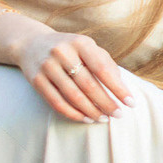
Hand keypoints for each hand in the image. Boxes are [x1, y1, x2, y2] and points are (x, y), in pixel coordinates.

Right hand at [16, 29, 136, 123]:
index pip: (103, 69)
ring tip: (103, 119)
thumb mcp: (88, 48)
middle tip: (118, 115)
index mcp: (80, 43)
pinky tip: (85, 119)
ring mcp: (47, 66)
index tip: (131, 103)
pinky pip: (56, 102)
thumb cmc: (70, 49)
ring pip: (73, 96)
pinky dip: (73, 113)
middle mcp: (62, 52)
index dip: (118, 88)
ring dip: (91, 111)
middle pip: (88, 84)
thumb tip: (122, 88)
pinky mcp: (36, 80)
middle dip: (106, 103)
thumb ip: (105, 63)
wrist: (31, 43)